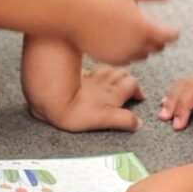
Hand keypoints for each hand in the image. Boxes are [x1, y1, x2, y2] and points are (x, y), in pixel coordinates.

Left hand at [29, 66, 145, 131]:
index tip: (140, 96)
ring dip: (113, 72)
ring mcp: (90, 77)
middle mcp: (104, 81)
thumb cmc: (76, 112)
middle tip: (128, 86)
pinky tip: (92, 77)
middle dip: (127, 78)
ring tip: (114, 79)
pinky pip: (91, 70)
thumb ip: (124, 121)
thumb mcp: (105, 120)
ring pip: (108, 68)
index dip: (138, 89)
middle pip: (122, 72)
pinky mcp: (77, 76)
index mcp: (113, 92)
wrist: (52, 100)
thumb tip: (138, 123)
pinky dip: (96, 72)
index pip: (132, 84)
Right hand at [66, 0, 179, 65]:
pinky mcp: (110, 60)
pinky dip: (130, 53)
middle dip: (160, 40)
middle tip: (158, 32)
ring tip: (140, 36)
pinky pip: (127, 60)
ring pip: (143, 55)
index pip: (169, 36)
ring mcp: (122, 55)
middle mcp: (135, 45)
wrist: (72, 13)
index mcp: (144, 28)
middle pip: (157, 48)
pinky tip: (125, 42)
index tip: (174, 30)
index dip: (174, 32)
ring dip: (145, 47)